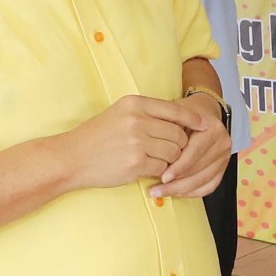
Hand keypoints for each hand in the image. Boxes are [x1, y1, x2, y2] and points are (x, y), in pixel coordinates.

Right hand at [62, 94, 192, 189]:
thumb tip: (180, 122)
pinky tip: (147, 170)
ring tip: (155, 161)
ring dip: (170, 160)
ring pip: (173, 153)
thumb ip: (147, 114)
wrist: (72, 157)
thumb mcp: (120, 114)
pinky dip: (159, 172)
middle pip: (177, 134)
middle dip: (179, 146)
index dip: (192, 120)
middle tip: (171, 152)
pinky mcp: (136, 163)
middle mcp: (137, 120)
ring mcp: (137, 142)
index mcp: (134, 104)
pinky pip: (162, 168)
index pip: (174, 110)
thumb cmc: (97, 137)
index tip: (204, 126)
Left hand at [152, 90, 231, 198]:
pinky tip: (176, 193)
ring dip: (181, 191)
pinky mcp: (223, 168)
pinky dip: (192, 193)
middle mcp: (223, 143)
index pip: (194, 153)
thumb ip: (167, 131)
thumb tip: (152, 154)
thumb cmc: (185, 113)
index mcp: (212, 129)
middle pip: (199, 170)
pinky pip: (209, 186)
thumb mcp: (175, 114)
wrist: (204, 112)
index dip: (178, 167)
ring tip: (161, 193)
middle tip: (156, 190)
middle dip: (176, 183)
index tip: (162, 177)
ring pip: (204, 182)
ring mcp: (224, 157)